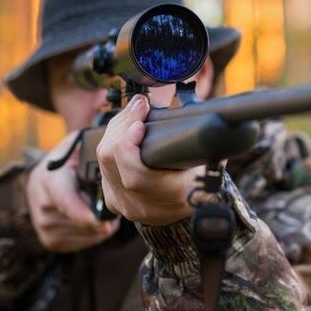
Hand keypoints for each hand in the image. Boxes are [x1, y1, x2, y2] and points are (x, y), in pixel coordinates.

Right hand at [26, 131, 119, 251]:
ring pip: (84, 234)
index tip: (101, 221)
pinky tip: (93, 221)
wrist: (46, 178)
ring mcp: (43, 225)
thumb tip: (114, 156)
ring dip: (100, 227)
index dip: (82, 213)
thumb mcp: (78, 147)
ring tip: (102, 211)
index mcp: (48, 180)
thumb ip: (93, 151)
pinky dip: (93, 235)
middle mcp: (41, 205)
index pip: (64, 200)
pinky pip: (81, 243)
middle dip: (101, 217)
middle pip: (79, 221)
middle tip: (113, 206)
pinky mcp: (49, 240)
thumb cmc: (70, 161)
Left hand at [96, 94, 202, 225]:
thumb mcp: (208, 160)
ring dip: (116, 130)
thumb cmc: (203, 178)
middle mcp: (143, 206)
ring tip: (134, 111)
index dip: (130, 146)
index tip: (141, 123)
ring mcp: (124, 205)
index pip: (135, 177)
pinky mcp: (113, 199)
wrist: (192, 204)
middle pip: (112, 161)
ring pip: (103, 159)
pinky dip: (111, 142)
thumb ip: (196, 140)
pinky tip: (124, 128)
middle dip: (123, 125)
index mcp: (172, 199)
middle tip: (139, 105)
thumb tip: (177, 104)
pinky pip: (102, 166)